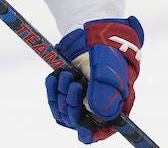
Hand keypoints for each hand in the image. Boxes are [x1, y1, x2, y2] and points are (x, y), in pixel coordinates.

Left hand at [45, 16, 142, 143]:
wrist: (92, 33)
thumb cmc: (107, 51)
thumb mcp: (108, 71)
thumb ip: (104, 92)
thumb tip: (97, 114)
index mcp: (115, 105)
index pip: (104, 129)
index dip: (93, 132)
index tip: (83, 130)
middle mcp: (98, 106)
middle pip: (79, 121)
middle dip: (73, 104)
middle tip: (74, 84)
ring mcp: (81, 99)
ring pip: (64, 112)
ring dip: (62, 93)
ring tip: (68, 74)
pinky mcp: (67, 90)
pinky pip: (54, 101)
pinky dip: (52, 89)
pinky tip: (55, 76)